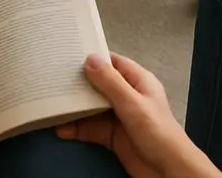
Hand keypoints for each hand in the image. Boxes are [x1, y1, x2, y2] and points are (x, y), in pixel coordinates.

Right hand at [57, 54, 211, 177]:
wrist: (168, 171)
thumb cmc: (159, 133)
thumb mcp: (132, 103)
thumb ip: (110, 82)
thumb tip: (90, 59)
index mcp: (137, 81)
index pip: (112, 63)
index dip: (93, 58)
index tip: (70, 55)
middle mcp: (127, 96)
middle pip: (98, 85)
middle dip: (78, 84)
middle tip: (54, 81)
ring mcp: (118, 116)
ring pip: (91, 107)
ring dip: (74, 108)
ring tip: (53, 106)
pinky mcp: (112, 136)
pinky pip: (90, 128)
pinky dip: (76, 128)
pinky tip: (61, 129)